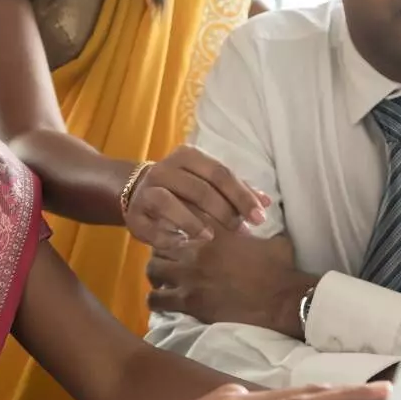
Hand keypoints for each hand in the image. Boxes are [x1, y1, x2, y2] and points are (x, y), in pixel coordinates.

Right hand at [123, 146, 269, 249]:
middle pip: (199, 189)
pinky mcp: (134, 212)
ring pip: (170, 203)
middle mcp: (165, 168)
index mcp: (188, 156)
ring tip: (211, 237)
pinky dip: (169, 236)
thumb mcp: (208, 182)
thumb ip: (236, 190)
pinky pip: (152, 225)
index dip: (241, 196)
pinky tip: (184, 243)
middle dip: (224, 211)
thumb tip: (266, 202)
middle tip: (241, 230)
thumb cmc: (184, 188)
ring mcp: (147, 189)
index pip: (220, 173)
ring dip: (193, 222)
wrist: (137, 191)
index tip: (260, 217)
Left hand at [147, 231, 315, 334]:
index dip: (178, 221)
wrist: (282, 299)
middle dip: (164, 248)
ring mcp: (190, 276)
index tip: (179, 230)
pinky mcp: (188, 302)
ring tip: (166, 278)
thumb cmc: (281, 268)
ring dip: (158, 272)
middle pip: (161, 241)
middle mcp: (197, 250)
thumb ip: (258, 229)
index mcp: (216, 231)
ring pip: (153, 268)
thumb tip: (263, 221)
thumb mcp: (270, 237)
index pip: (184, 216)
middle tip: (171, 257)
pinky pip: (156, 299)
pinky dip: (158, 299)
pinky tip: (166, 301)